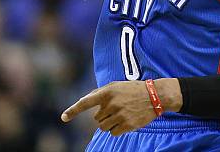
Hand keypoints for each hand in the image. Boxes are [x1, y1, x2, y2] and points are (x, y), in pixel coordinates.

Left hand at [60, 79, 181, 135]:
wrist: (155, 95)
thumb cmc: (133, 90)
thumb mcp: (116, 85)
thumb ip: (100, 92)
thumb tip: (85, 101)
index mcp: (107, 92)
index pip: (86, 102)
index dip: (73, 110)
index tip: (63, 117)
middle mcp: (112, 104)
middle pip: (96, 118)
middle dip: (104, 115)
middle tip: (117, 108)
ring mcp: (119, 115)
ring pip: (103, 127)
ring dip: (110, 123)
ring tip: (122, 114)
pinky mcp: (127, 125)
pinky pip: (113, 133)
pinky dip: (117, 129)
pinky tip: (126, 121)